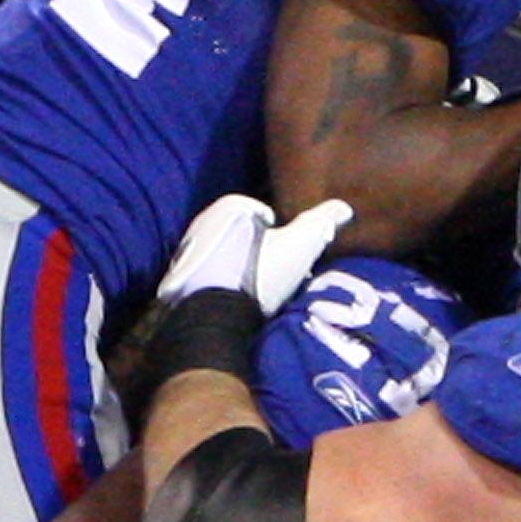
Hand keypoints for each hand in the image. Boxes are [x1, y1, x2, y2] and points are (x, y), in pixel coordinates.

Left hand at [158, 193, 352, 314]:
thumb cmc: (260, 273)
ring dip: (237, 268)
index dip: (280, 235)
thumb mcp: (301, 244)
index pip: (263, 215)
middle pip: (241, 235)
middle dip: (257, 250)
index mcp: (230, 206)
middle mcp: (202, 221)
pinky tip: (232, 302)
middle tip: (274, 275)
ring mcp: (186, 251)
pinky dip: (218, 285)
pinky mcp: (176, 279)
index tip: (287, 256)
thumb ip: (323, 221)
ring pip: (222, 256)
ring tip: (254, 291)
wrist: (216, 315)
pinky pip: (204, 278)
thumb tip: (344, 207)